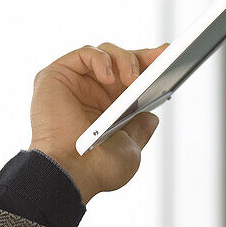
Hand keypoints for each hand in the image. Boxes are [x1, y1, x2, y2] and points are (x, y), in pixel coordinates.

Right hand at [28, 42, 167, 203]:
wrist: (71, 173)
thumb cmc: (97, 169)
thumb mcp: (129, 148)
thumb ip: (140, 129)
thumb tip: (152, 116)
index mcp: (107, 109)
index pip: (131, 78)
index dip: (150, 66)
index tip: (169, 58)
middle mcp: (89, 93)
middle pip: (120, 61)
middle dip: (143, 57)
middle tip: (161, 57)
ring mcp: (73, 82)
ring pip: (104, 53)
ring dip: (124, 60)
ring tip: (133, 79)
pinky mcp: (55, 75)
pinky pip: (83, 54)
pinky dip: (100, 59)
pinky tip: (110, 77)